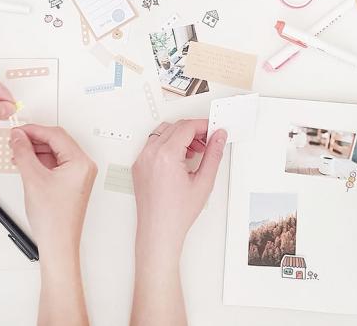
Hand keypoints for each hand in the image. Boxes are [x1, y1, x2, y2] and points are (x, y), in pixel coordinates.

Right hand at [10, 125, 96, 257]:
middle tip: (15, 140)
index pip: (56, 135)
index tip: (17, 131)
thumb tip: (18, 137)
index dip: (34, 130)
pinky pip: (54, 164)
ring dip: (35, 151)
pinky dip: (39, 162)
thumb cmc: (53, 219)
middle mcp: (83, 167)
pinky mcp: (71, 183)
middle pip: (56, 142)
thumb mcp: (33, 179)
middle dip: (34, 140)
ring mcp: (78, 175)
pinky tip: (25, 163)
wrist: (58, 245)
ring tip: (17, 152)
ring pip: (54, 153)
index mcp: (80, 162)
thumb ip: (24, 153)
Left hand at [132, 119, 226, 255]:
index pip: (186, 127)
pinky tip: (179, 159)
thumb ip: (213, 154)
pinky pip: (152, 144)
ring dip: (179, 136)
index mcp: (166, 156)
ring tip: (194, 152)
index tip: (213, 129)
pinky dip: (167, 145)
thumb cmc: (177, 213)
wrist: (159, 230)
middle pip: (174, 127)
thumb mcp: (203, 182)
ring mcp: (141, 159)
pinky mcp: (138, 165)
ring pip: (162, 133)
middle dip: (193, 131)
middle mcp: (150, 154)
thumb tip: (219, 137)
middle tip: (207, 142)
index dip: (203, 125)